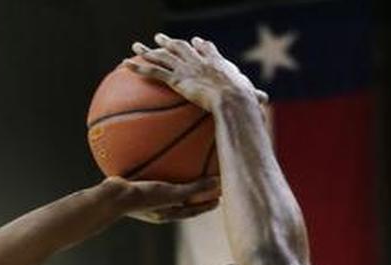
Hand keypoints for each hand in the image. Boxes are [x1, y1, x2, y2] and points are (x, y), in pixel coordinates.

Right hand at [100, 175, 218, 223]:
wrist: (111, 197)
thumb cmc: (143, 198)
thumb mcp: (172, 193)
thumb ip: (195, 188)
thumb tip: (219, 183)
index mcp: (167, 214)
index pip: (192, 211)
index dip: (205, 206)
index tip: (218, 200)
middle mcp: (156, 208)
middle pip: (179, 201)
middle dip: (192, 195)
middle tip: (204, 185)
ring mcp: (143, 198)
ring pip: (163, 188)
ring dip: (172, 180)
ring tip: (179, 167)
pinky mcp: (131, 186)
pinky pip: (148, 174)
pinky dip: (155, 166)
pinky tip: (154, 151)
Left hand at [123, 34, 267, 110]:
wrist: (233, 98)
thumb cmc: (244, 100)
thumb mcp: (251, 97)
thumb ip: (254, 97)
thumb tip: (265, 102)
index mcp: (216, 64)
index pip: (207, 50)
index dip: (201, 46)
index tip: (196, 41)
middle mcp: (198, 61)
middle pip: (181, 48)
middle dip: (170, 42)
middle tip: (161, 38)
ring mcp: (186, 69)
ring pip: (162, 57)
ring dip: (147, 52)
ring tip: (135, 47)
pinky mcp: (177, 79)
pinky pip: (153, 73)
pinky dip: (138, 69)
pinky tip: (125, 66)